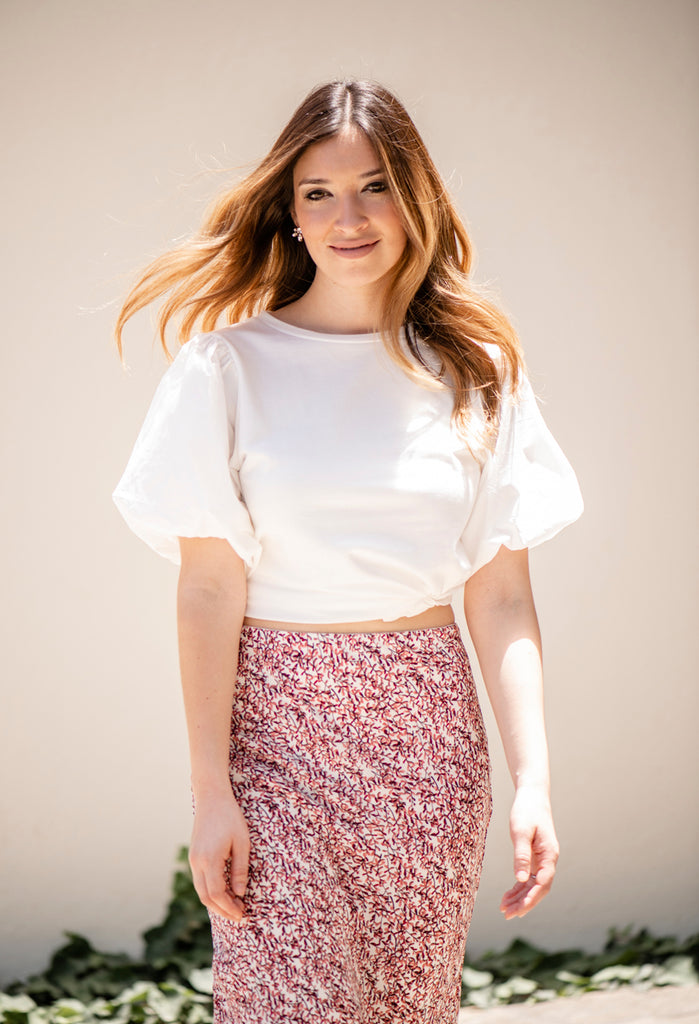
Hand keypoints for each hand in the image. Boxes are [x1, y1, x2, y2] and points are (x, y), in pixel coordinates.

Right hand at [189, 787, 249, 921]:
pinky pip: (200, 880)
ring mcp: (193, 859)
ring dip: (215, 903)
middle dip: (222, 910)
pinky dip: (211, 891)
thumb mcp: (242, 842)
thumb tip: (239, 893)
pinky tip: (224, 892)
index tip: (242, 914)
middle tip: (239, 916)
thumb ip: (240, 869)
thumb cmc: (230, 817)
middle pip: (206, 897)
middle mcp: (197, 863)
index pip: (217, 894)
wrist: (212, 797)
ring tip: (233, 907)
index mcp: (209, 860)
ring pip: (201, 890)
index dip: (229, 907)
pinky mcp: (194, 856)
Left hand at [500, 785, 558, 919]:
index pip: (543, 883)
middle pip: (539, 888)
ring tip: (504, 909)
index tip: (520, 909)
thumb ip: (521, 855)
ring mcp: (542, 860)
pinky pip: (528, 877)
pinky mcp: (534, 857)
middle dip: (524, 903)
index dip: (532, 898)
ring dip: (520, 898)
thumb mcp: (521, 831)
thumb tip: (521, 879)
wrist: (531, 796)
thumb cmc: (526, 811)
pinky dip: (518, 887)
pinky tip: (507, 896)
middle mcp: (548, 860)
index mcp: (549, 854)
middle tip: (508, 915)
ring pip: (533, 885)